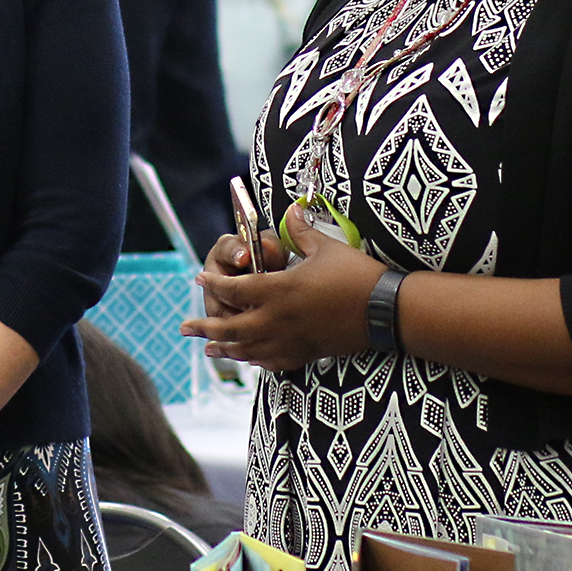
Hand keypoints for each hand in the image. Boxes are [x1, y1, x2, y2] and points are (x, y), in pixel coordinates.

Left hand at [181, 204, 387, 370]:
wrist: (386, 311)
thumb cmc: (356, 274)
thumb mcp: (325, 247)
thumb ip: (301, 231)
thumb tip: (290, 209)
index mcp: (278, 290)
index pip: (234, 289)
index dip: (213, 284)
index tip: (199, 279)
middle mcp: (278, 318)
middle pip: (231, 327)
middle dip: (204, 327)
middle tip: (185, 327)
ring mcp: (292, 339)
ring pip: (248, 349)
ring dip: (225, 349)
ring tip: (208, 349)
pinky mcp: (308, 352)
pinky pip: (274, 361)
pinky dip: (257, 360)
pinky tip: (250, 360)